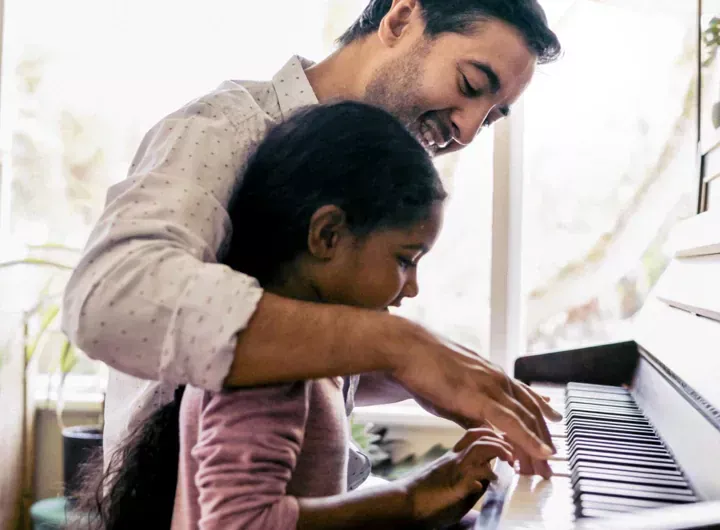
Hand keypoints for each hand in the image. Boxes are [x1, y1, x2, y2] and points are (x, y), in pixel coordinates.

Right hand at [387, 319, 561, 461]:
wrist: (407, 349)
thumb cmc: (424, 368)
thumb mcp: (453, 393)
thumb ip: (470, 411)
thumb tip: (482, 429)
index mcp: (492, 376)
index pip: (524, 401)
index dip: (537, 423)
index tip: (545, 441)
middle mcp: (498, 379)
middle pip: (531, 413)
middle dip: (543, 439)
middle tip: (550, 463)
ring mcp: (491, 386)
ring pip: (526, 419)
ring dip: (539, 445)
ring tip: (547, 467)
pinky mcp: (481, 397)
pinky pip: (512, 422)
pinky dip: (529, 438)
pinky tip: (540, 452)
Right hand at [400, 429, 512, 528]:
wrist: (404, 504)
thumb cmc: (427, 497)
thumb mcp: (454, 484)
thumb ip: (471, 478)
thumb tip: (490, 477)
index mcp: (455, 457)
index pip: (476, 435)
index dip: (494, 435)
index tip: (508, 444)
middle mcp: (455, 458)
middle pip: (480, 435)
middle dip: (501, 440)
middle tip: (513, 455)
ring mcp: (455, 469)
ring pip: (480, 447)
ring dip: (499, 450)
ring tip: (509, 461)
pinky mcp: (455, 484)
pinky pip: (475, 473)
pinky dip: (488, 475)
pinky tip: (493, 482)